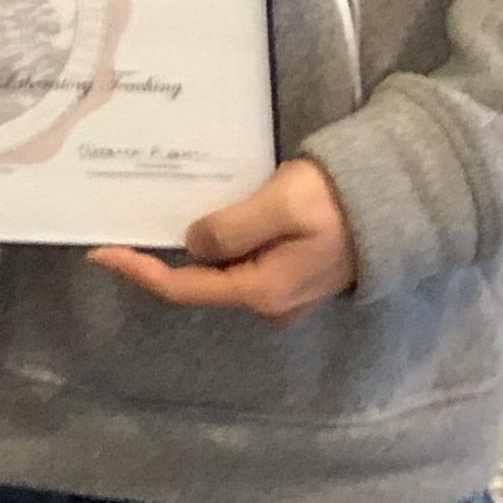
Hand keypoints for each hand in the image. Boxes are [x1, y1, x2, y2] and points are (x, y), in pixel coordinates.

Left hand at [91, 157, 358, 321]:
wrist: (400, 202)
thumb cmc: (339, 200)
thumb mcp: (281, 205)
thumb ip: (232, 228)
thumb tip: (192, 244)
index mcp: (262, 290)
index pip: (184, 289)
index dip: (140, 272)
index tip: (101, 253)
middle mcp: (269, 301)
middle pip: (198, 283)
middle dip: (159, 258)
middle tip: (124, 225)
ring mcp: (282, 291)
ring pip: (219, 272)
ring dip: (189, 249)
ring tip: (155, 213)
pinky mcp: (292, 272)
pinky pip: (241, 261)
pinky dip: (217, 242)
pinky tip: (203, 215)